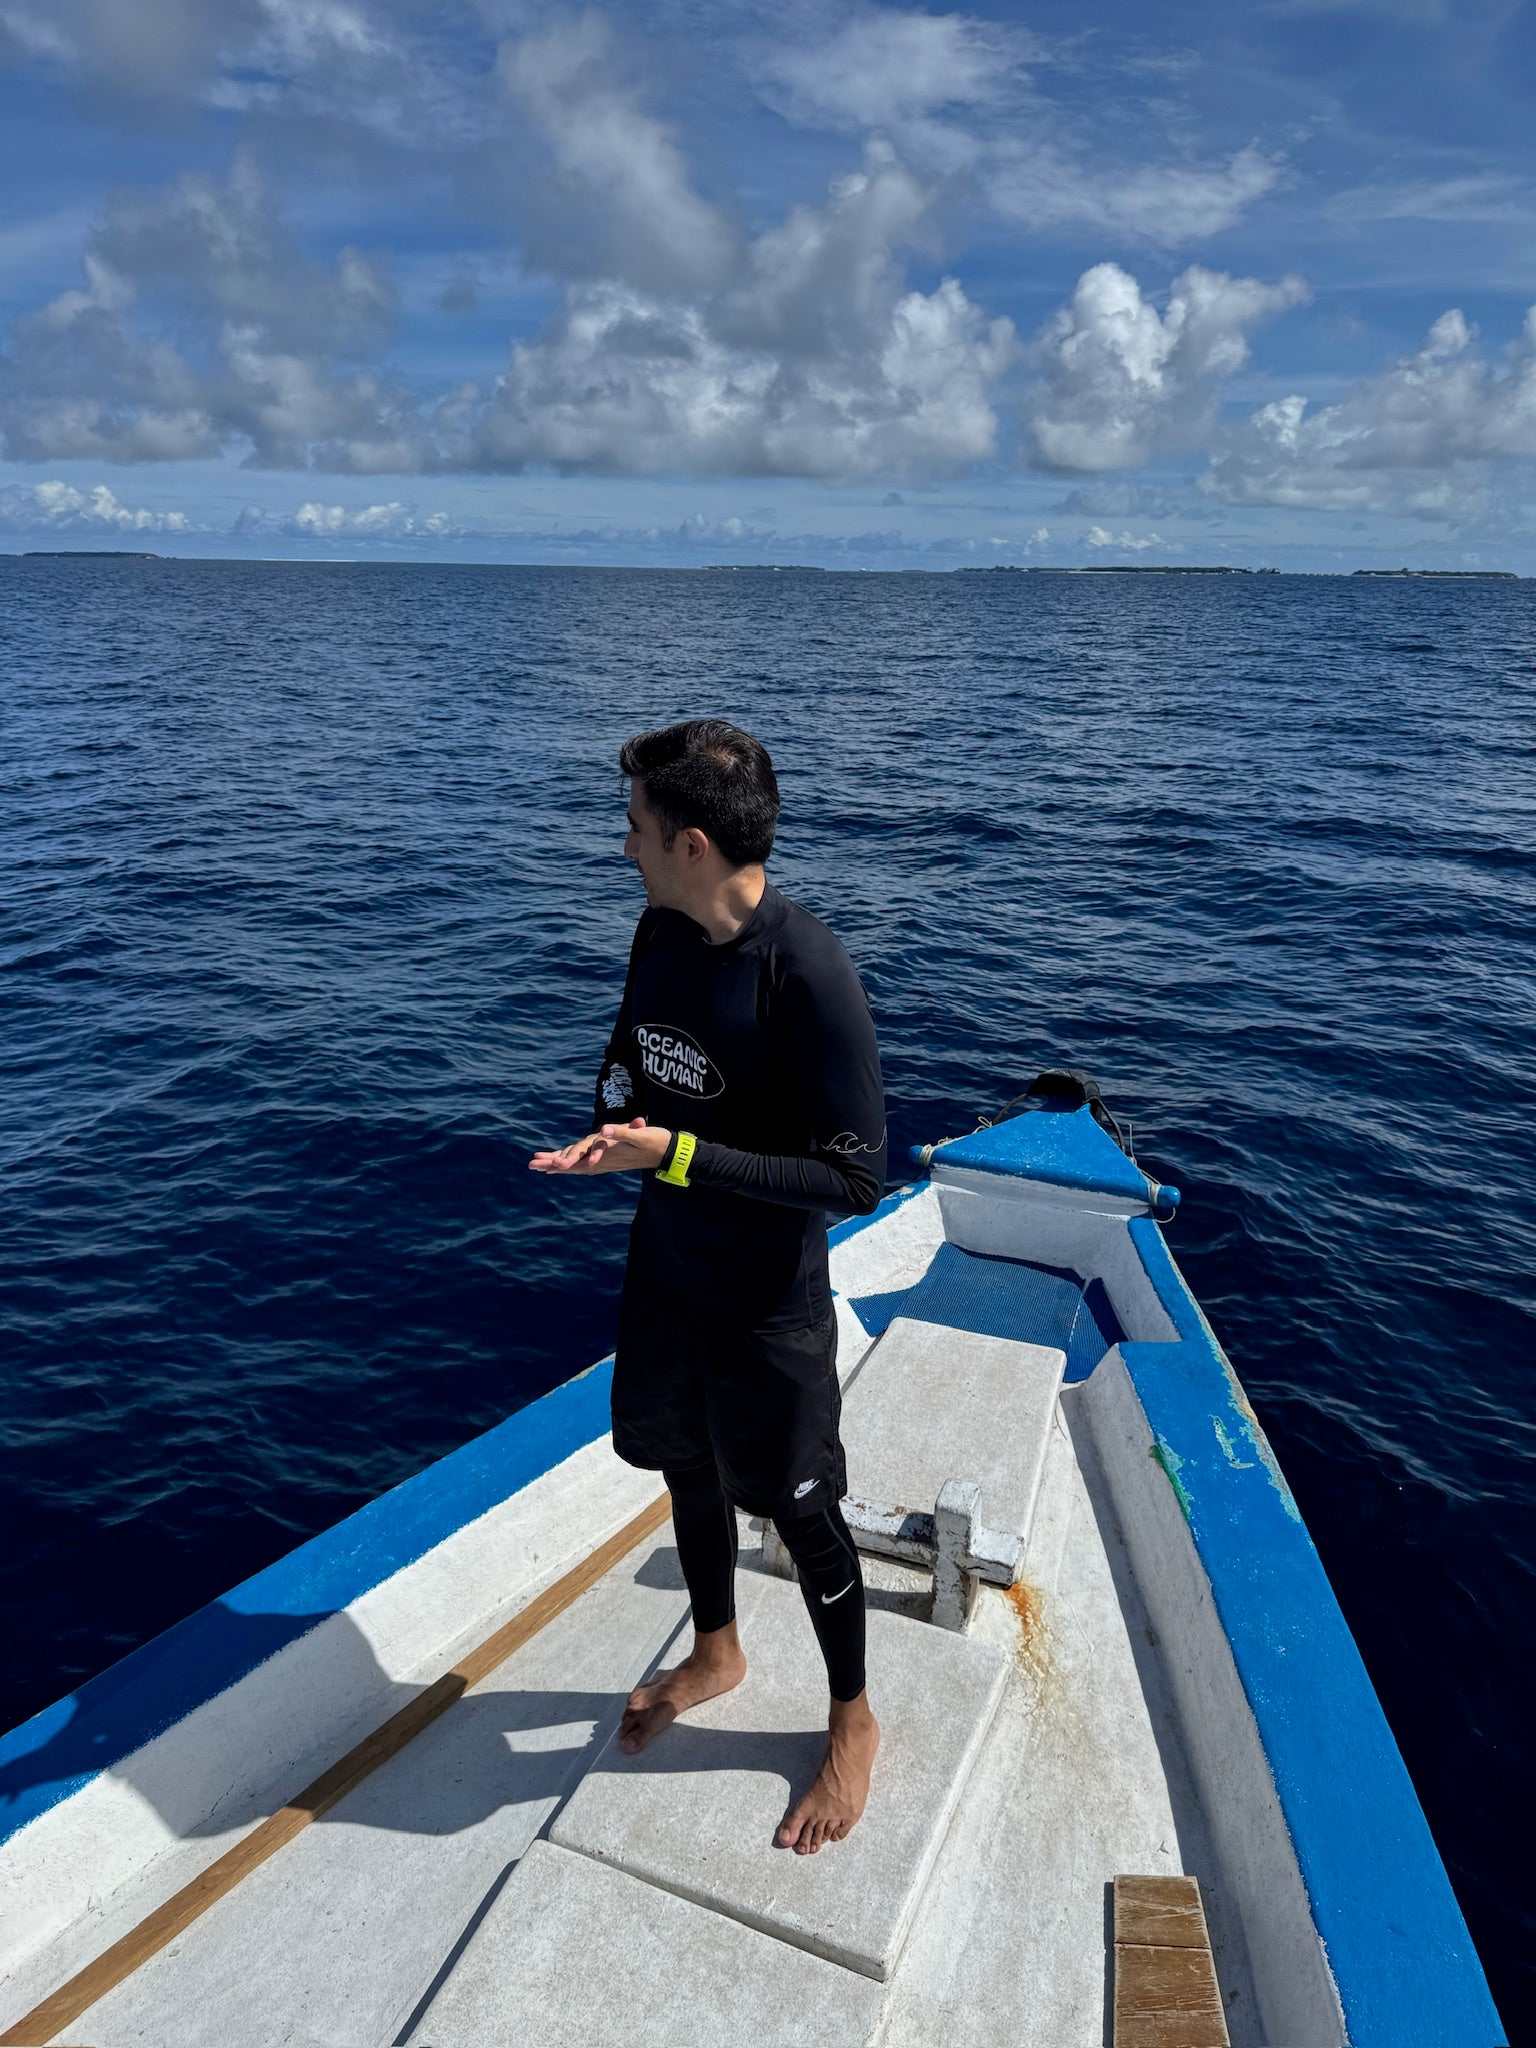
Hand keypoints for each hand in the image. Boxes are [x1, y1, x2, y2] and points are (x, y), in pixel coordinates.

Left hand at [528, 1117, 673, 1175]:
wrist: (669, 1152)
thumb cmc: (656, 1141)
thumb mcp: (640, 1134)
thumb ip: (621, 1131)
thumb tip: (603, 1131)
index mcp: (607, 1153)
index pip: (579, 1158)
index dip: (562, 1160)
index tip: (545, 1162)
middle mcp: (605, 1160)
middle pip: (573, 1164)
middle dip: (552, 1164)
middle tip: (531, 1165)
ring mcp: (607, 1162)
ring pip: (578, 1166)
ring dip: (558, 1165)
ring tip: (539, 1166)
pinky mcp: (610, 1161)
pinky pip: (586, 1165)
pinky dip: (572, 1164)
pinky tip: (563, 1166)